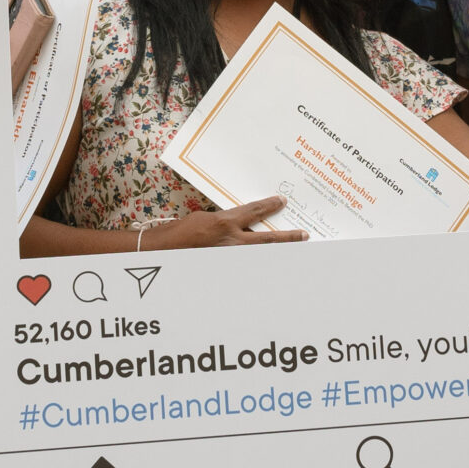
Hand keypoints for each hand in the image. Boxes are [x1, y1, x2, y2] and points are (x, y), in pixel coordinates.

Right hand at [151, 197, 307, 248]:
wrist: (163, 252)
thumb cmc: (180, 233)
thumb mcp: (204, 218)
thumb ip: (225, 221)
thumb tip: (241, 221)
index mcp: (224, 224)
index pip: (253, 211)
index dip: (269, 206)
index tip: (282, 201)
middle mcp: (231, 242)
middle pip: (267, 240)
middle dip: (288, 238)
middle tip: (304, 235)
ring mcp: (229, 257)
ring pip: (260, 254)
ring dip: (276, 252)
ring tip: (294, 249)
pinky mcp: (225, 266)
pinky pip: (248, 263)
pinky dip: (260, 261)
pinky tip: (271, 263)